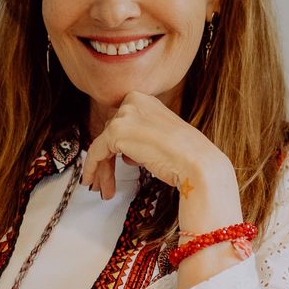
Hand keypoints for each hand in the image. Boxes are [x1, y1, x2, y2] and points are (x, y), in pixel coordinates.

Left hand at [81, 94, 243, 269]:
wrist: (197, 163)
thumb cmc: (187, 156)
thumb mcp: (161, 137)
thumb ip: (142, 136)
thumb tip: (124, 152)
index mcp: (146, 99)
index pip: (122, 122)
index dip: (117, 147)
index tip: (114, 165)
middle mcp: (133, 101)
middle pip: (110, 133)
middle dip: (108, 161)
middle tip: (107, 182)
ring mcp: (125, 115)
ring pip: (103, 144)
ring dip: (103, 169)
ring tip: (105, 189)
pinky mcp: (116, 132)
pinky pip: (96, 151)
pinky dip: (91, 167)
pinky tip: (91, 181)